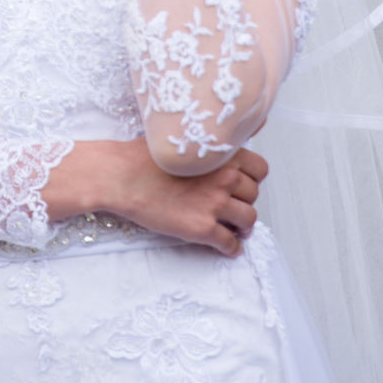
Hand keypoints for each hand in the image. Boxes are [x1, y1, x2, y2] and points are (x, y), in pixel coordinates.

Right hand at [110, 140, 267, 256]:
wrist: (123, 176)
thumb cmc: (146, 156)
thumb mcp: (184, 137)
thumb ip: (212, 141)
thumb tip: (238, 134)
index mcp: (223, 154)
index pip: (260, 169)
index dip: (252, 179)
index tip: (243, 184)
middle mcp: (225, 178)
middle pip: (254, 196)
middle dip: (245, 201)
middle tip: (234, 206)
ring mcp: (215, 204)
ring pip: (248, 221)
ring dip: (243, 226)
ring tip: (235, 228)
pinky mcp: (203, 229)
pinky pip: (230, 244)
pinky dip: (232, 248)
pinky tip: (226, 246)